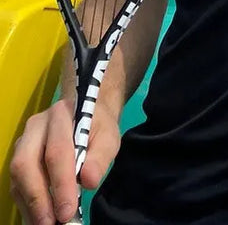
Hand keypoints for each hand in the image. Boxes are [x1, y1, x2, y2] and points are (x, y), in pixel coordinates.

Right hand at [10, 98, 120, 224]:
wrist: (87, 114)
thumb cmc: (98, 127)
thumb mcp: (108, 137)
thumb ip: (101, 157)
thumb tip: (89, 181)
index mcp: (61, 115)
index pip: (57, 152)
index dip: (60, 184)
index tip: (67, 210)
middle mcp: (36, 127)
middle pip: (27, 164)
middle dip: (38, 198)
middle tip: (51, 222)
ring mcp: (24, 141)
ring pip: (18, 176)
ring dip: (30, 204)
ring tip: (46, 223)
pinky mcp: (20, 157)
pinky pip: (17, 183)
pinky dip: (27, 203)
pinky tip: (39, 217)